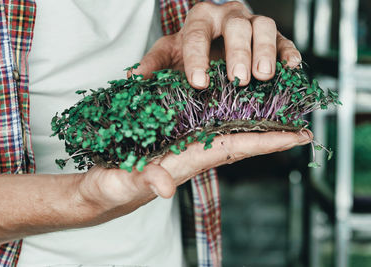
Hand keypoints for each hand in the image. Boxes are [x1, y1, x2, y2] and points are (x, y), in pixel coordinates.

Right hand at [78, 130, 311, 221]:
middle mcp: (191, 153)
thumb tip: (164, 187)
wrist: (101, 188)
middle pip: (239, 140)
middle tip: (301, 123)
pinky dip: (225, 116)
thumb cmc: (112, 187)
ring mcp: (183, 146)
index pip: (234, 149)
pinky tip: (234, 106)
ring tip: (278, 110)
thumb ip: (142, 182)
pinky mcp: (171, 139)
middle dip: (270, 133)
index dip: (265, 142)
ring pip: (225, 131)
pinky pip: (205, 125)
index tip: (295, 137)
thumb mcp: (122, 183)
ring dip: (253, 122)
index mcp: (185, 162)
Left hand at [134, 1, 300, 87]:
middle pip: (236, 26)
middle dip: (237, 53)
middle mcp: (228, 16)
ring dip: (265, 51)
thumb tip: (133, 78)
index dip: (198, 58)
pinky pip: (284, 40)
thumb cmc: (189, 51)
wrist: (210, 45)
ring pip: (264, 26)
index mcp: (200, 19)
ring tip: (263, 76)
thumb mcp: (167, 55)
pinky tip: (290, 67)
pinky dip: (288, 52)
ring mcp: (252, 25)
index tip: (199, 82)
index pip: (197, 34)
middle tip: (237, 80)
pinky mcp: (273, 37)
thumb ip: (152, 65)